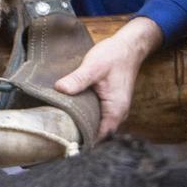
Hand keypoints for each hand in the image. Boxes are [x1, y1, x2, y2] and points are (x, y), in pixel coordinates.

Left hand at [53, 17, 162, 137]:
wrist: (129, 47)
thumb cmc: (114, 56)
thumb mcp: (93, 66)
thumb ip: (77, 80)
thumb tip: (59, 89)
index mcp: (115, 111)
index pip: (98, 137)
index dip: (82, 140)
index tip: (64, 139)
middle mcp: (118, 114)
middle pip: (97, 134)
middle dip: (79, 134)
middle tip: (58, 131)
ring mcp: (115, 109)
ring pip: (98, 125)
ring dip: (83, 124)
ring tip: (63, 122)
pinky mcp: (111, 103)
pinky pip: (98, 116)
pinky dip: (87, 115)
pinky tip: (73, 110)